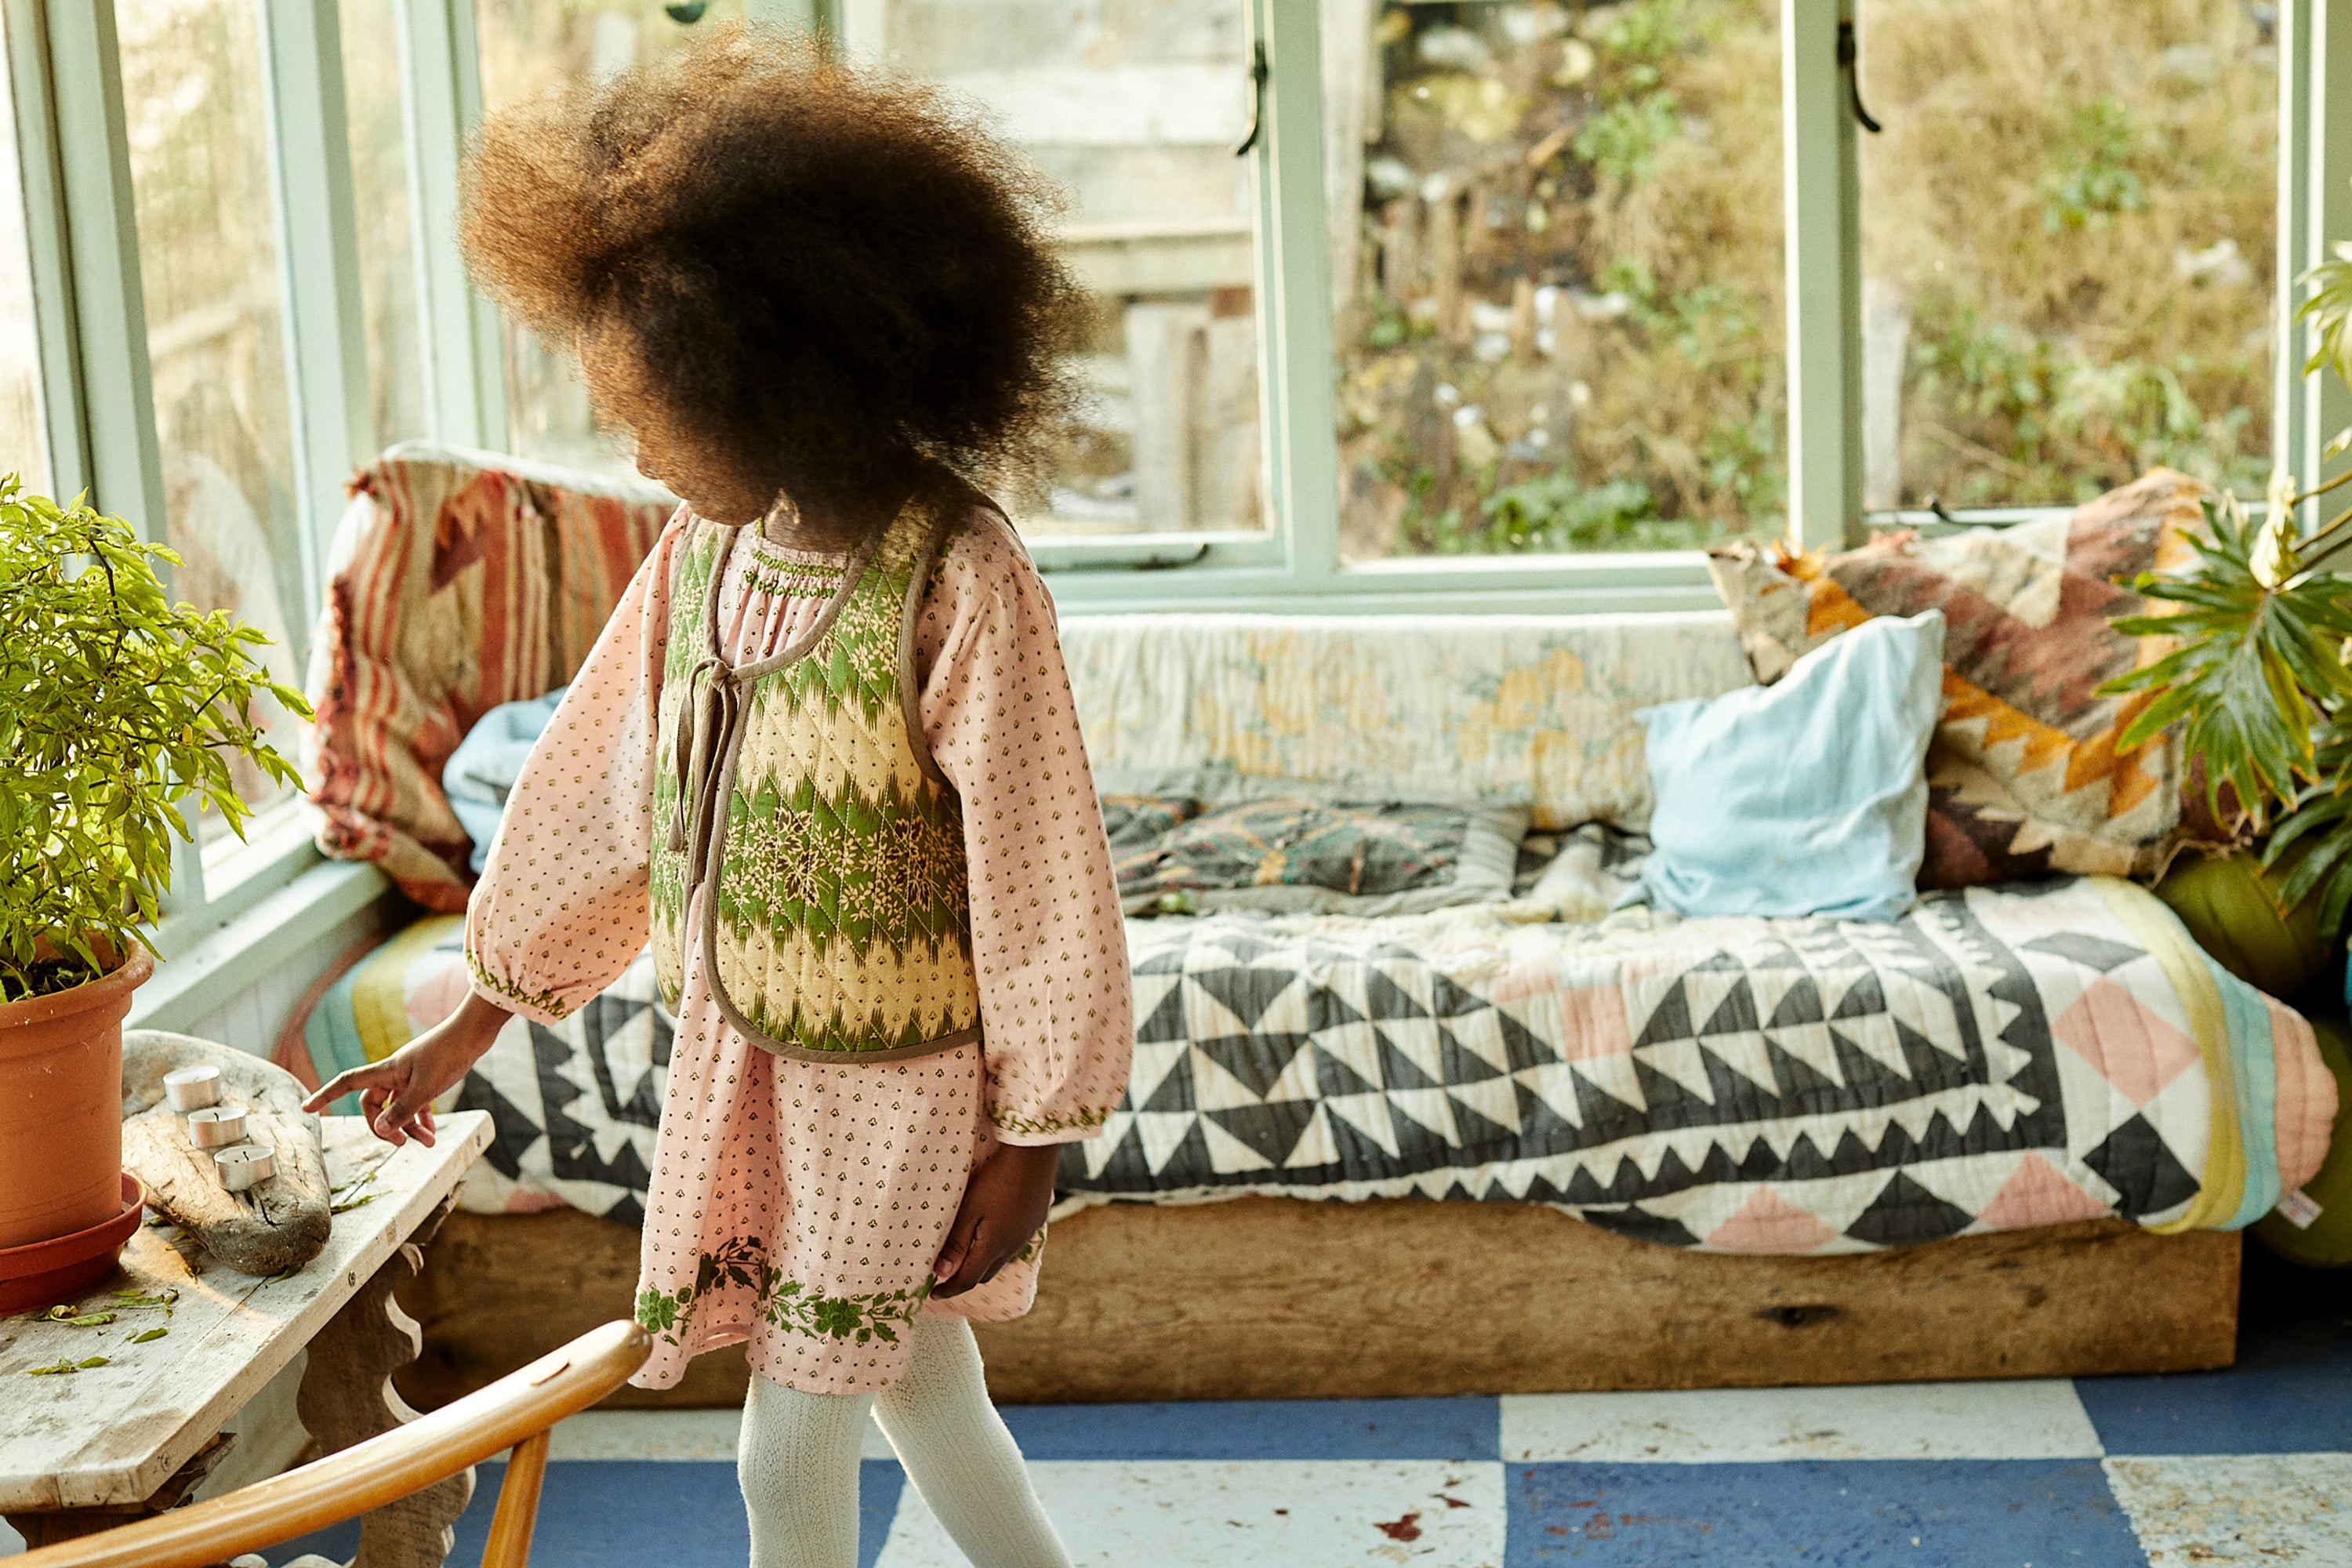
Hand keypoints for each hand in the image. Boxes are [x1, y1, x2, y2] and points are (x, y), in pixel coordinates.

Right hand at [301, 993, 512, 1146]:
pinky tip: (432, 1132)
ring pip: (398, 1106)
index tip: (306, 1109)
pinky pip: (416, 1102)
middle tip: (402, 1144)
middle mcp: (394, 1072)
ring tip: (429, 1144)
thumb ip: (403, 1111)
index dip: (325, 1096)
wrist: (475, 1033)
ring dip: (410, 1127)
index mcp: (385, 1070)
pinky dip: (422, 1118)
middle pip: (374, 1104)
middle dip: (384, 1126)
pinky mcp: (427, 1077)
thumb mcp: (425, 1088)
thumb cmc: (449, 1055)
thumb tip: (380, 1131)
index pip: (346, 1083)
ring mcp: (410, 1075)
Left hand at [932, 1141, 1060, 1298]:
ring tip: (965, 1257)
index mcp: (994, 1246)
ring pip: (1000, 1261)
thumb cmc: (997, 1179)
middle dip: (964, 1279)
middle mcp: (1012, 1247)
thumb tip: (941, 1272)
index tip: (933, 1295)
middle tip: (945, 1276)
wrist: (1034, 1156)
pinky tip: (990, 1235)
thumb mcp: (970, 1209)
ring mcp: (1025, 1235)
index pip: (968, 1279)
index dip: (949, 1290)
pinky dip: (996, 1250)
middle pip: (985, 1275)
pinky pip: (1012, 1246)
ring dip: (981, 1265)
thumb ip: (956, 1241)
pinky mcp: (1033, 1222)